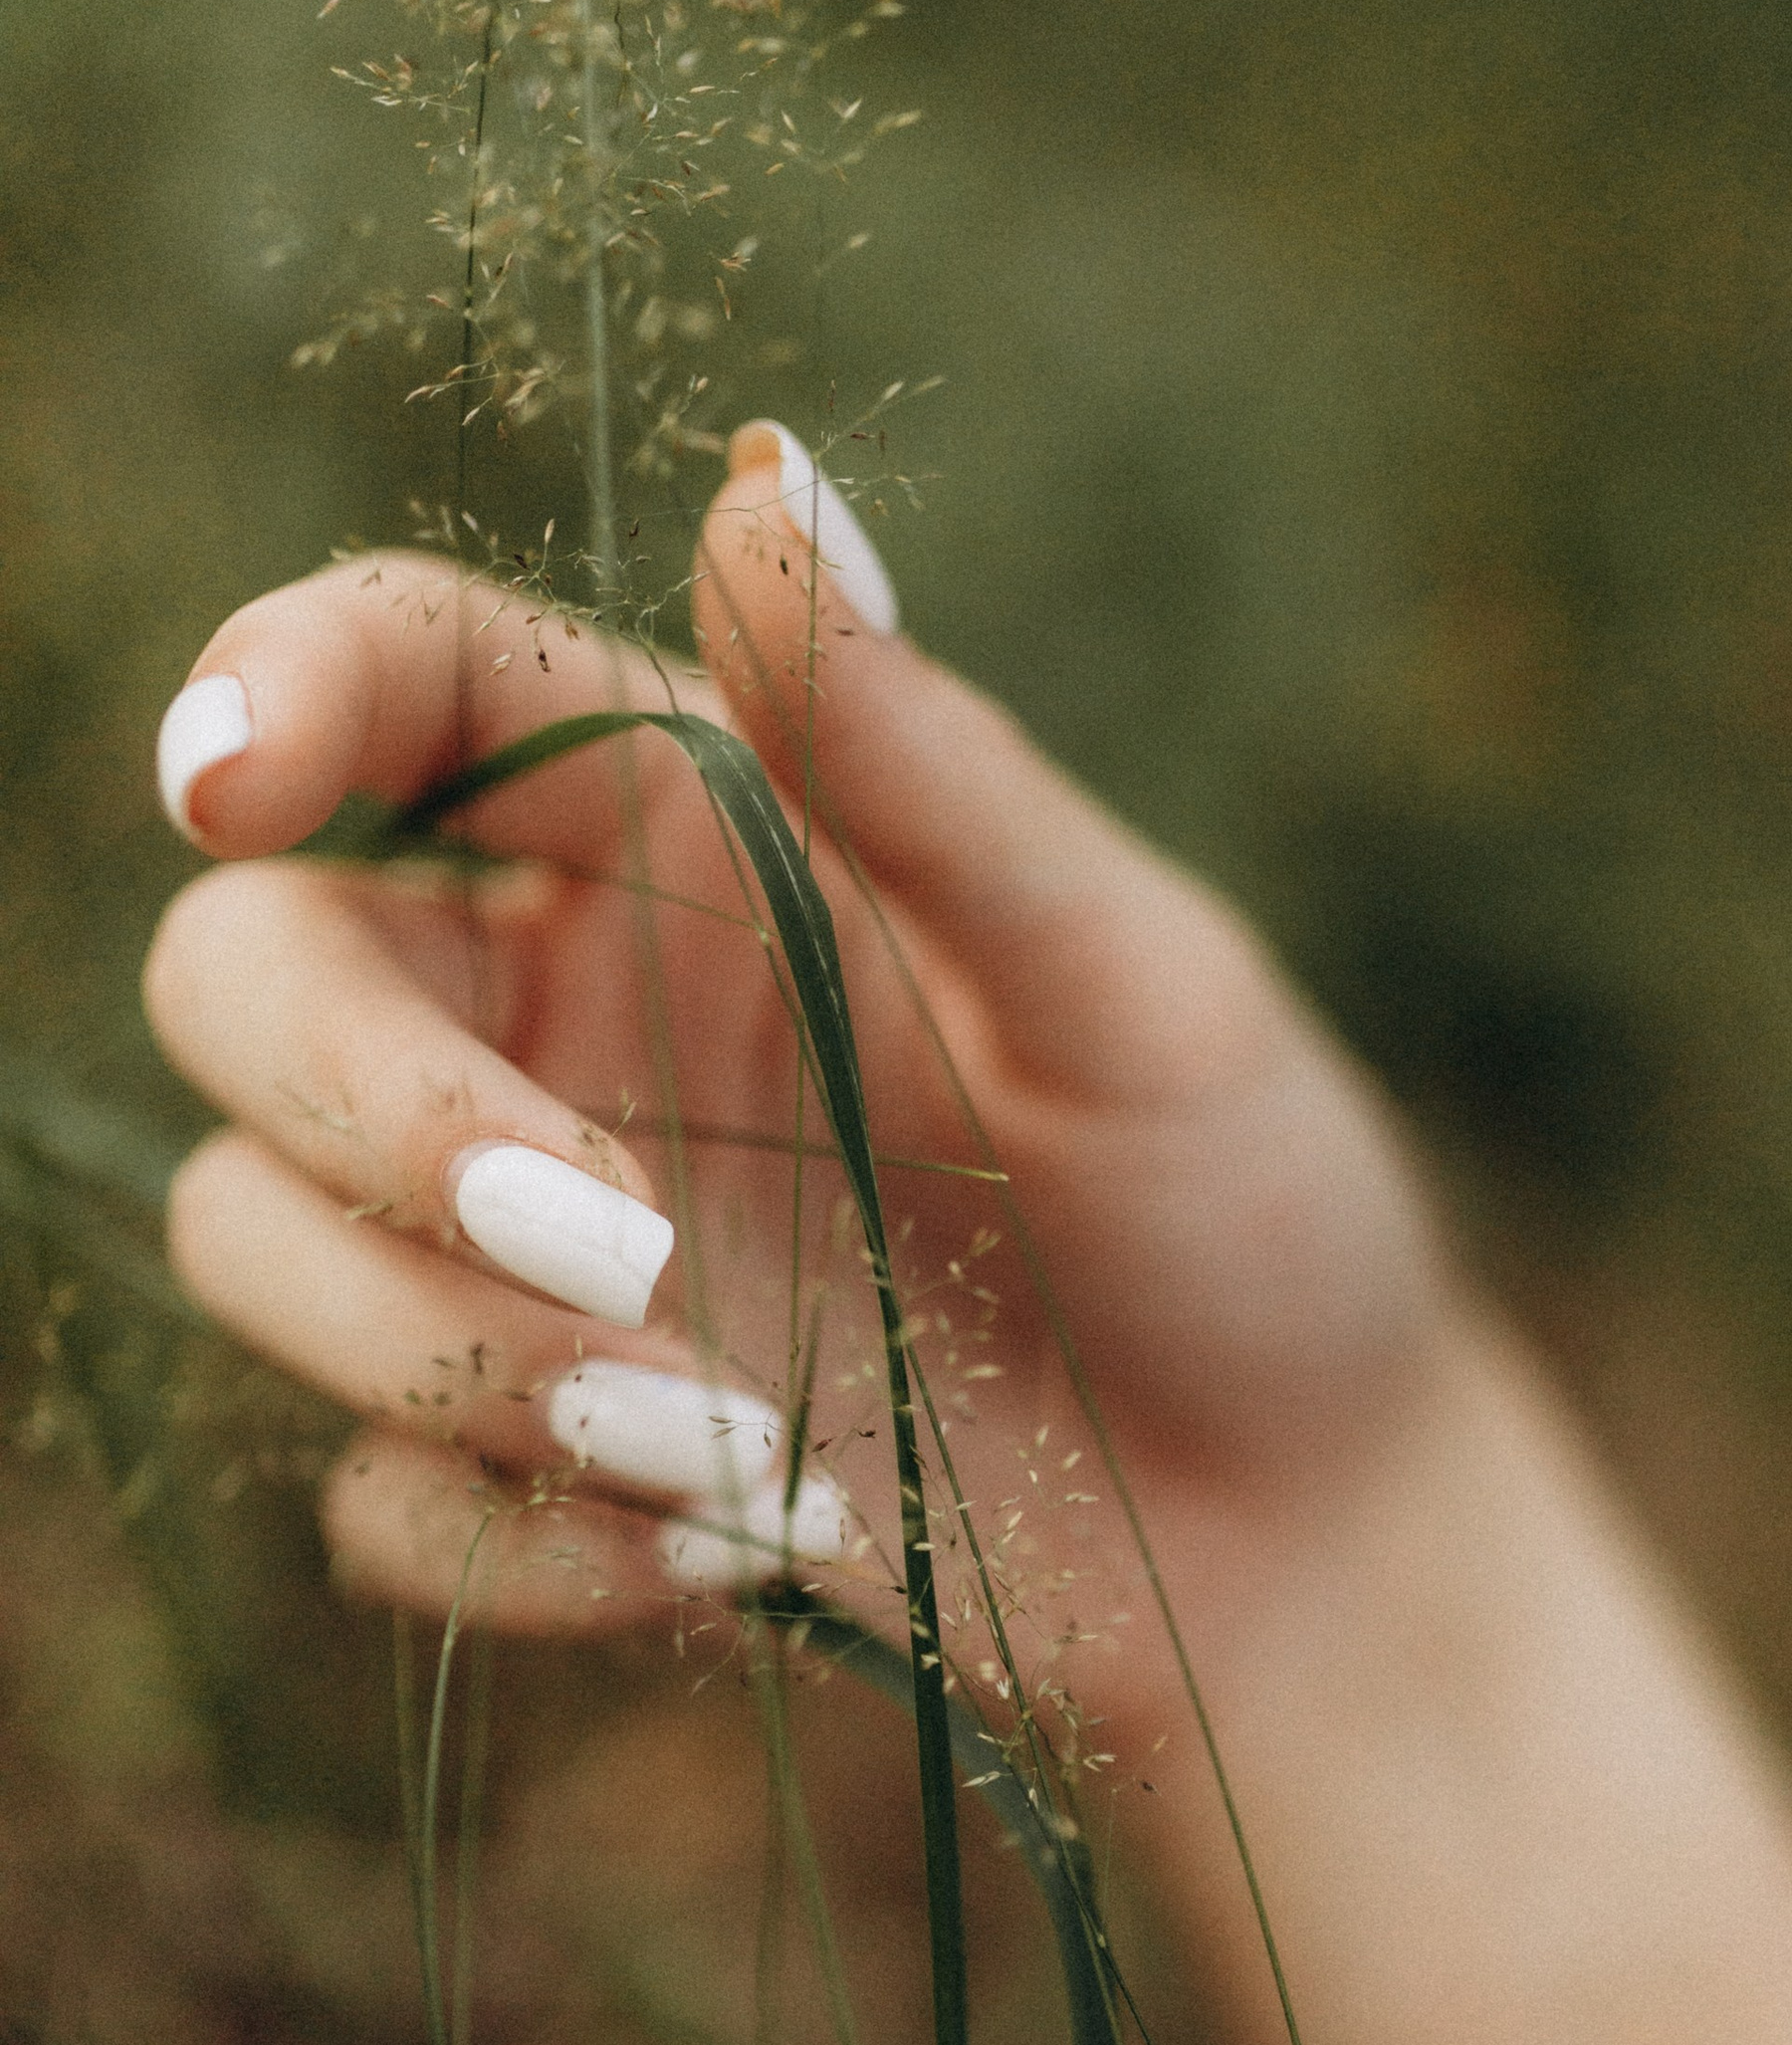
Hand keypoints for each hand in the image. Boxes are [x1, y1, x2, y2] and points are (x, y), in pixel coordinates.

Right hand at [142, 432, 1455, 1725]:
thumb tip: (767, 488)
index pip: (405, 686)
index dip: (276, 687)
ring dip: (447, 1348)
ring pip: (254, 1236)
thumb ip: (929, 771)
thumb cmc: (1241, 1209)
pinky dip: (515, 1543)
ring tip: (733, 1446)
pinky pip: (382, 1501)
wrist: (1301, 1530)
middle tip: (610, 1232)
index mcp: (685, 832)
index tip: (235, 773)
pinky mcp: (540, 1466)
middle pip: (249, 973)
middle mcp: (563, 1016)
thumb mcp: (1131, 983)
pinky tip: (731, 1557)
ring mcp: (528, 1249)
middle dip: (366, 1101)